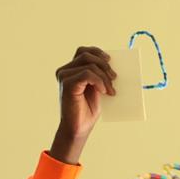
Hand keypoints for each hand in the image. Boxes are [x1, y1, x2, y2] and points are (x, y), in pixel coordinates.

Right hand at [51, 46, 114, 163]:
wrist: (80, 127)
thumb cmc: (88, 109)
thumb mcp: (98, 88)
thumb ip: (100, 75)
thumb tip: (113, 64)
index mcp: (71, 69)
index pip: (83, 51)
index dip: (98, 52)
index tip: (111, 61)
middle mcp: (65, 70)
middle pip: (86, 55)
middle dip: (104, 65)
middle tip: (115, 78)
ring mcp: (64, 76)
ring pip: (88, 64)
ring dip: (104, 75)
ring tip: (110, 89)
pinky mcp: (67, 84)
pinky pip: (87, 74)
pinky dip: (99, 81)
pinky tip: (104, 91)